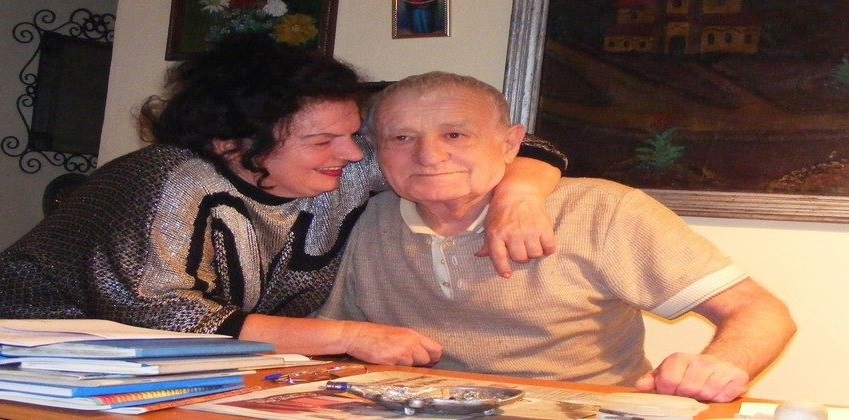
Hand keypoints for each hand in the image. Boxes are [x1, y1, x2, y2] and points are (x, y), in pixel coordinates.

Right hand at [341, 321, 441, 365]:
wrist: (356, 335)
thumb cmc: (374, 334)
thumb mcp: (397, 333)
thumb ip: (411, 342)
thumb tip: (422, 354)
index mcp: (412, 334)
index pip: (436, 349)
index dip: (433, 357)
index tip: (428, 361)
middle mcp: (410, 343)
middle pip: (428, 360)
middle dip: (422, 364)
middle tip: (411, 364)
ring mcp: (401, 353)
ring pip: (414, 367)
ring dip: (407, 368)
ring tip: (395, 361)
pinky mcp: (392, 362)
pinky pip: (401, 371)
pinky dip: (396, 370)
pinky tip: (387, 364)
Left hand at [476, 194, 555, 277]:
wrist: (520, 190)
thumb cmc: (502, 208)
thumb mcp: (490, 224)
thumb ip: (487, 242)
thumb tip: (479, 255)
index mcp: (497, 234)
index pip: (499, 258)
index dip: (503, 269)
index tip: (507, 274)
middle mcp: (513, 234)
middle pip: (520, 258)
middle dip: (521, 257)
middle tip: (522, 249)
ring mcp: (529, 231)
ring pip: (535, 254)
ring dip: (535, 253)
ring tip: (533, 244)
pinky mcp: (544, 227)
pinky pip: (549, 247)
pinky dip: (548, 249)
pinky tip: (544, 243)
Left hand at [635, 352, 749, 402]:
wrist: (724, 361)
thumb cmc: (691, 371)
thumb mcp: (669, 371)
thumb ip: (653, 379)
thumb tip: (640, 385)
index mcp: (679, 359)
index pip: (668, 380)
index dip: (668, 391)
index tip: (672, 392)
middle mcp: (700, 361)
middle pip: (688, 388)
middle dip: (687, 396)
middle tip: (690, 393)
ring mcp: (720, 368)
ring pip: (707, 393)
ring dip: (704, 398)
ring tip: (703, 392)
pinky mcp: (738, 377)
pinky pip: (726, 396)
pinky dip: (721, 399)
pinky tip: (717, 393)